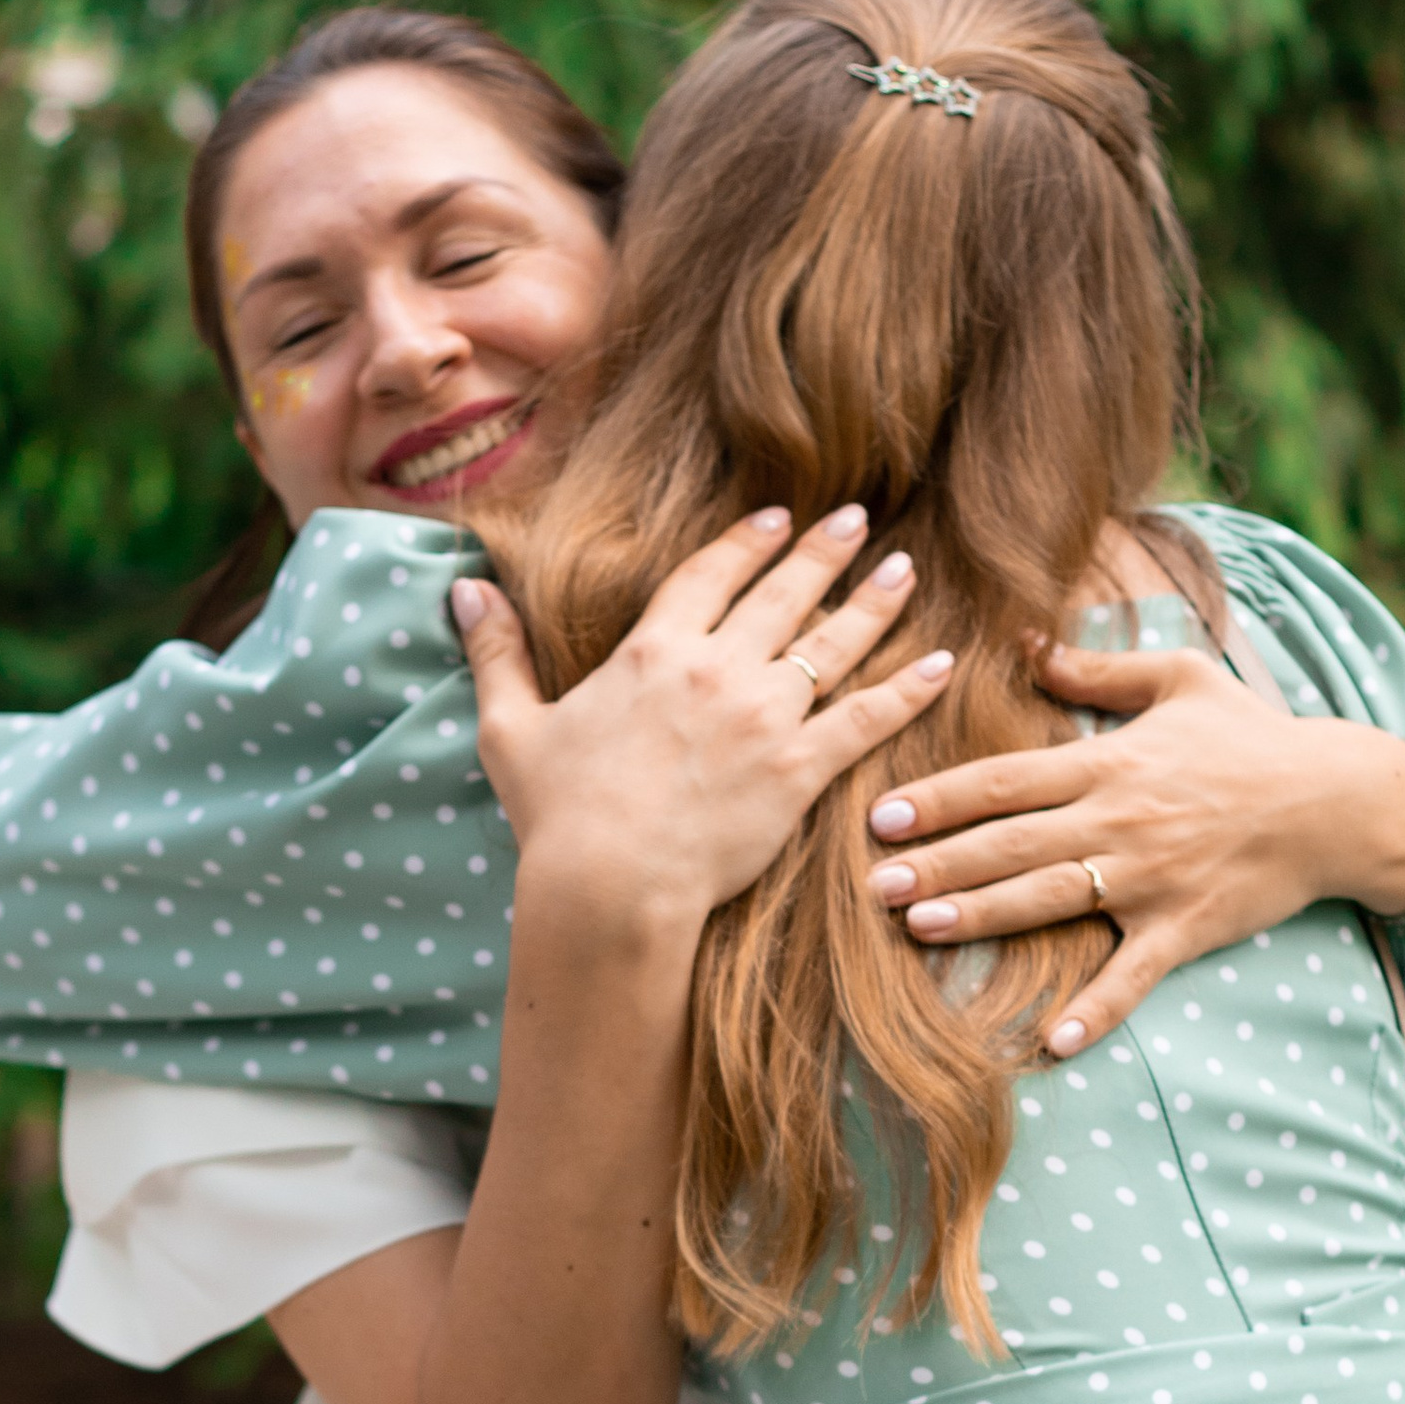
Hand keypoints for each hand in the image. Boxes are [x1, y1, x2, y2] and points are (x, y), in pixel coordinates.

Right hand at [452, 503, 956, 935]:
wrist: (609, 884)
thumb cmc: (557, 815)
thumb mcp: (511, 728)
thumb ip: (497, 651)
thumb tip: (463, 588)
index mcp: (652, 650)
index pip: (709, 576)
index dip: (746, 544)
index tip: (777, 520)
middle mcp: (717, 669)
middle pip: (782, 595)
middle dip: (824, 554)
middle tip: (860, 521)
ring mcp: (764, 718)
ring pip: (832, 645)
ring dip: (873, 603)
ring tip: (904, 571)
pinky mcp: (799, 772)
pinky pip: (867, 719)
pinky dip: (908, 689)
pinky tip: (941, 662)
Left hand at [861, 639, 1404, 1058]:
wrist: (1336, 799)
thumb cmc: (1253, 735)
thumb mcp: (1178, 679)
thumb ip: (1095, 670)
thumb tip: (1026, 643)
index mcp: (1109, 763)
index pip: (1006, 781)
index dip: (941, 798)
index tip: (882, 815)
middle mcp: (1119, 822)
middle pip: (1011, 845)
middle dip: (939, 863)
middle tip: (872, 884)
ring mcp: (1150, 880)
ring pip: (1050, 901)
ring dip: (983, 918)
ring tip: (921, 929)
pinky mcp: (1184, 929)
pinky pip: (1133, 977)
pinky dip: (1096, 1012)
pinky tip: (1051, 1043)